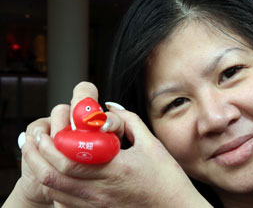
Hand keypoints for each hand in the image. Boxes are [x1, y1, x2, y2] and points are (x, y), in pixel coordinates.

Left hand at [32, 82, 211, 206]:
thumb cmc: (166, 179)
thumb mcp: (151, 144)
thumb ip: (129, 121)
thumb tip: (110, 108)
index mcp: (115, 169)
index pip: (71, 159)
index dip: (51, 145)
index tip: (45, 131)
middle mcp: (101, 190)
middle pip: (55, 176)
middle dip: (37, 156)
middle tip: (33, 140)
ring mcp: (97, 205)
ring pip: (56, 192)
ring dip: (42, 171)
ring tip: (37, 155)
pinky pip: (65, 204)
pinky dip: (55, 189)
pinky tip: (56, 177)